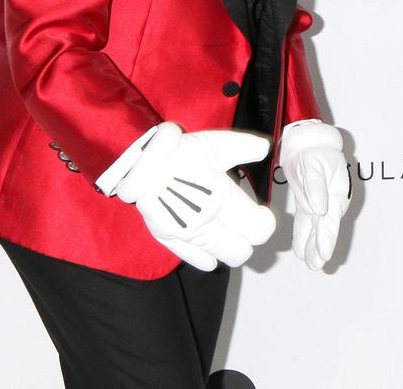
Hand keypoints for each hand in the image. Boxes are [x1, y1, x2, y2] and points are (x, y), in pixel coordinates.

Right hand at [113, 123, 276, 269]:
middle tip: (245, 221)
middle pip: (243, 251)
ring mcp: (187, 234)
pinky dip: (206, 257)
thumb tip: (266, 148)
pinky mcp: (168, 238)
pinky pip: (195, 259)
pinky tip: (210, 251)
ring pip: (223, 258)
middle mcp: (208, 223)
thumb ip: (245, 146)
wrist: (136, 164)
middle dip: (248, 238)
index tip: (261, 212)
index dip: (264, 222)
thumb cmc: (177, 152)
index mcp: (224, 199)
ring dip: (230, 246)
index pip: (259, 230)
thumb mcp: (215, 143)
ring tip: (227, 229)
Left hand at [278, 120, 351, 270]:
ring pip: (317, 227)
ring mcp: (321, 202)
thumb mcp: (314, 165)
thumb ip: (315, 187)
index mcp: (337, 192)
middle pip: (326, 227)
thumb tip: (319, 209)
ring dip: (313, 245)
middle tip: (317, 265)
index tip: (324, 253)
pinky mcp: (309, 201)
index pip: (331, 218)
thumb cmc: (313, 151)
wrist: (308, 142)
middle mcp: (331, 200)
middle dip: (321, 246)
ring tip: (311, 263)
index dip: (327, 237)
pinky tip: (301, 249)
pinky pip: (307, 221)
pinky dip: (304, 235)